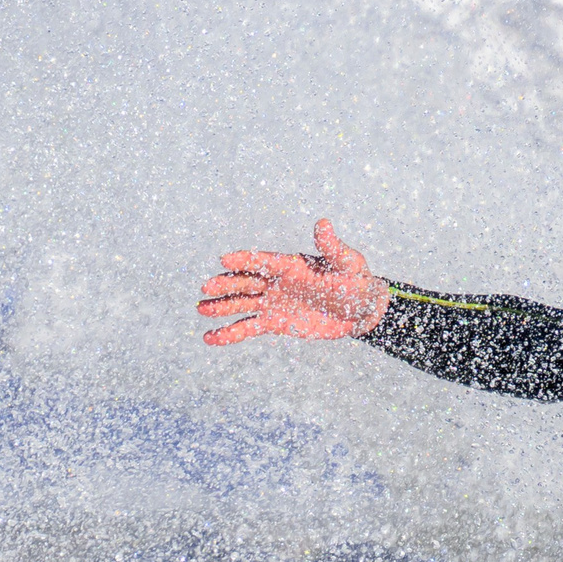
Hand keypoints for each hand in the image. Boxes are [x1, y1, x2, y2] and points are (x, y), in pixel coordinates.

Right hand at [198, 218, 391, 344]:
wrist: (360, 310)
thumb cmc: (356, 281)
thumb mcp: (347, 263)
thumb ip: (332, 247)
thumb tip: (323, 223)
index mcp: (292, 264)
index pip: (264, 260)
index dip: (246, 260)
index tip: (225, 259)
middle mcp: (277, 282)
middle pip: (247, 282)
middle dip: (227, 284)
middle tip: (206, 288)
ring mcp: (274, 302)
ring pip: (242, 304)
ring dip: (221, 307)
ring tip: (202, 309)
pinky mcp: (275, 323)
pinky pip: (248, 327)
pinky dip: (229, 333)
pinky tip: (210, 338)